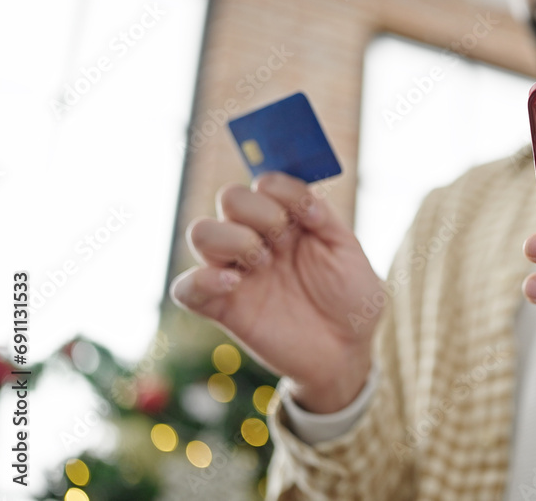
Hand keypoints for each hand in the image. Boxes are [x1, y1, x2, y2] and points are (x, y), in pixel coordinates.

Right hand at [170, 173, 383, 412]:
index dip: (281, 190)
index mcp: (288, 220)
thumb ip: (325, 217)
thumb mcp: (349, 252)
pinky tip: (235, 283)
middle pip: (229, 196)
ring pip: (200, 232)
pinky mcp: (223, 308)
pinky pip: (185, 288)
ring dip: (232, 239)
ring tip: (263, 262)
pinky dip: (202, 279)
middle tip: (284, 241)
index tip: (308, 216)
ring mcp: (237, 272)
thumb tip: (302, 199)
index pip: (264, 182)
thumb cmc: (350, 300)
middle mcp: (257, 239)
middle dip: (259, 211)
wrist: (347, 351)